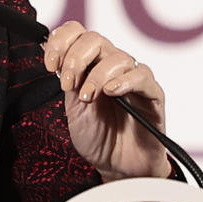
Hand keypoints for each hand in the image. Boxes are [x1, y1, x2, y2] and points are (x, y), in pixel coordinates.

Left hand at [42, 21, 171, 180]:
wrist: (118, 167)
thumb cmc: (98, 138)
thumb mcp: (72, 109)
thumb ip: (68, 82)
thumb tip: (52, 55)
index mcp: (91, 66)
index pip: (77, 34)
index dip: (61, 42)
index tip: (50, 65)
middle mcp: (112, 67)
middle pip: (95, 39)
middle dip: (75, 59)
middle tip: (68, 85)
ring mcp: (133, 79)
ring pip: (118, 57)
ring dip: (96, 75)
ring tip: (88, 98)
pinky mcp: (153, 94)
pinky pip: (141, 76)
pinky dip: (124, 81)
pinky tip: (110, 92)